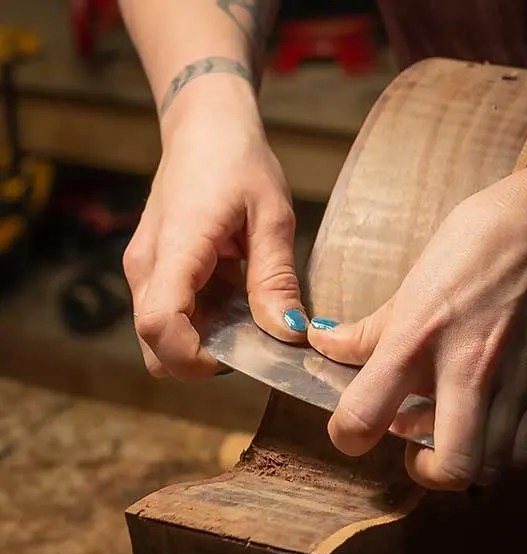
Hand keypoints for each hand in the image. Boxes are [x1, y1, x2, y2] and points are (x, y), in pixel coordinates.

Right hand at [124, 80, 305, 378]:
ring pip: (159, 337)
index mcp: (175, 249)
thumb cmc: (238, 161)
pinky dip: (201, 324)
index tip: (239, 356)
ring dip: (203, 342)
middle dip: (201, 360)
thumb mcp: (271, 216)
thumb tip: (287, 333)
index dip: (194, 359)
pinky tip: (235, 300)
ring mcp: (144, 270)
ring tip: (247, 314)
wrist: (204, 125)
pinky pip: (170, 315)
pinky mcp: (155, 270)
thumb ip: (275, 278)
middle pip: (154, 346)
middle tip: (251, 341)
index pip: (159, 326)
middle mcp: (146, 266)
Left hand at [308, 157, 526, 489]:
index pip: (365, 414)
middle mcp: (468, 369)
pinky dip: (502, 453)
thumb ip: (369, 328)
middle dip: (425, 472)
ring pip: (493, 467)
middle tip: (415, 448)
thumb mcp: (414, 278)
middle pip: (451, 467)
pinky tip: (487, 424)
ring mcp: (513, 383)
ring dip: (466, 462)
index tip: (353, 430)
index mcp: (419, 337)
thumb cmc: (480, 240)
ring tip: (452, 431)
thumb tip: (325, 344)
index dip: (347, 436)